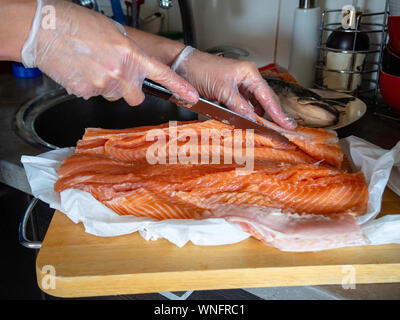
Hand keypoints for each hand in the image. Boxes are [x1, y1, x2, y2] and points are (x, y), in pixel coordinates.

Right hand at [21, 0, 197, 104]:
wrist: (43, 29)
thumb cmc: (75, 24)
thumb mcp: (112, 33)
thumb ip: (128, 53)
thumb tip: (132, 65)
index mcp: (130, 54)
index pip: (162, 74)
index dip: (179, 87)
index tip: (191, 96)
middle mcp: (120, 72)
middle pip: (135, 98)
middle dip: (130, 91)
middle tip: (117, 77)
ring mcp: (103, 84)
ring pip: (113, 96)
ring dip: (107, 87)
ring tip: (92, 66)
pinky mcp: (86, 92)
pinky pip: (93, 95)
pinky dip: (88, 87)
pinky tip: (81, 71)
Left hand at [172, 47, 296, 129]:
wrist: (183, 66)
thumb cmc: (201, 70)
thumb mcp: (222, 90)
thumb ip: (239, 106)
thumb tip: (253, 119)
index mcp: (249, 73)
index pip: (267, 96)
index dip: (278, 112)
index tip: (287, 124)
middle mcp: (247, 78)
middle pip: (265, 100)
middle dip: (274, 114)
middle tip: (284, 128)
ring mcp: (239, 85)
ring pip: (255, 103)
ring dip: (260, 115)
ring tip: (270, 127)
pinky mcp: (231, 91)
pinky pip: (244, 104)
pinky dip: (248, 113)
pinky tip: (251, 121)